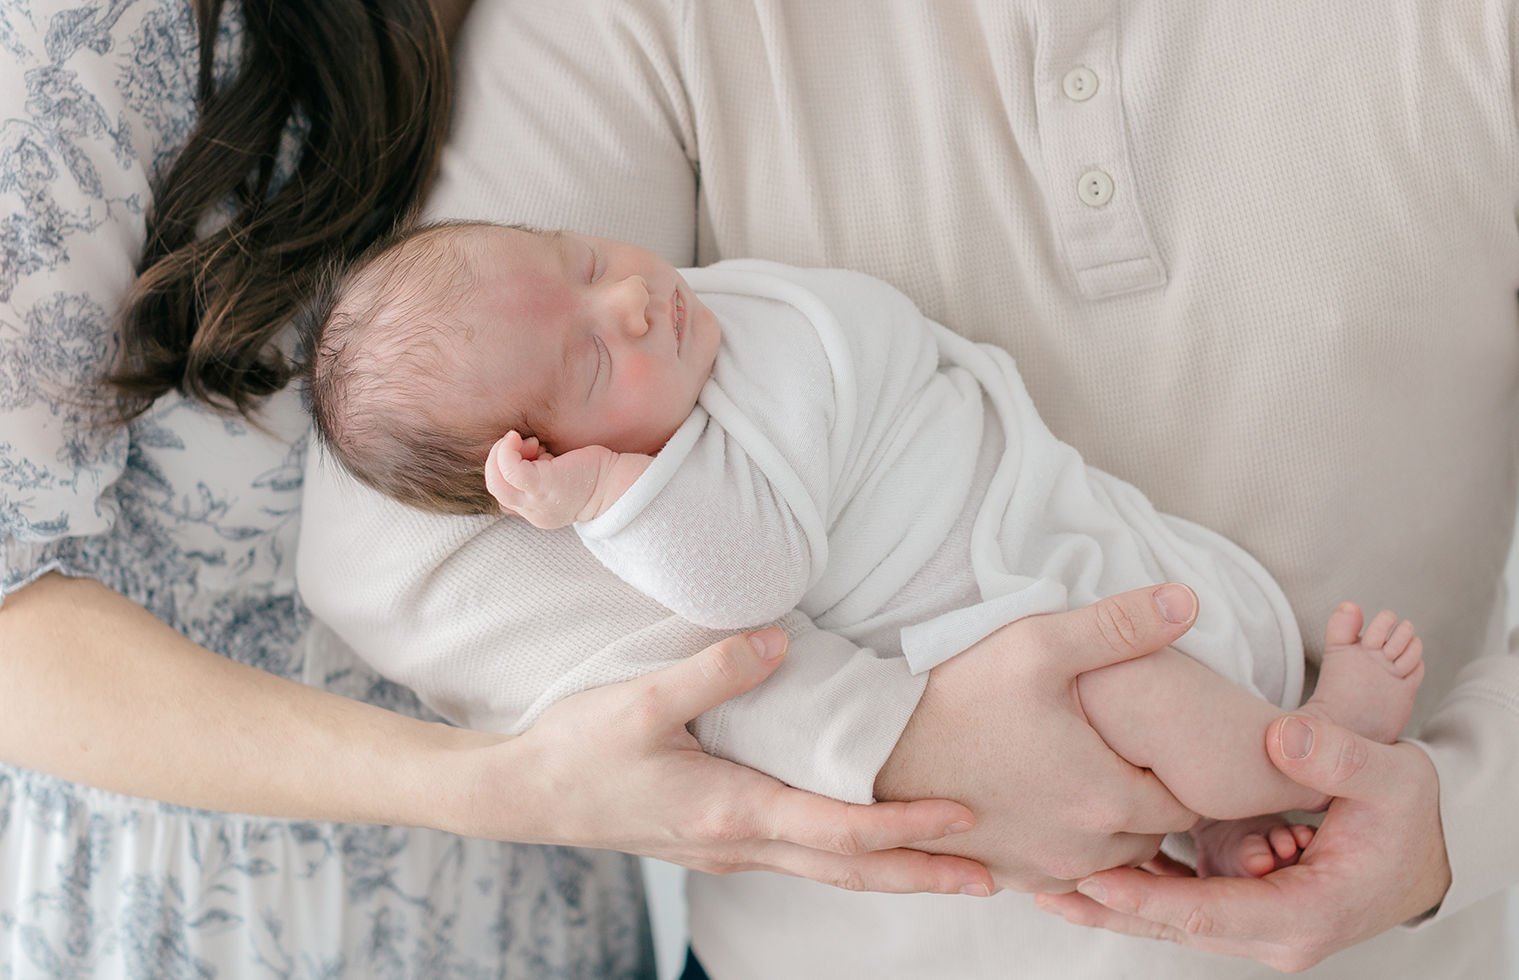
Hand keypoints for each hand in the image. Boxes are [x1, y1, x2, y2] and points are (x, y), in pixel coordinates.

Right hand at [476, 625, 994, 893]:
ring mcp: (731, 850)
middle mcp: (741, 844)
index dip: (905, 826)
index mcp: (732, 811)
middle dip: (925, 873)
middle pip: (851, 869)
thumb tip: (781, 640)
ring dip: (895, 870)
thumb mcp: (640, 702)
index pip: (839, 830)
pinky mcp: (719, 841)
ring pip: (830, 870)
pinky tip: (872, 844)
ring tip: (955, 867)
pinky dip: (853, 857)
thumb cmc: (577, 748)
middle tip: (997, 877)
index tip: (964, 818)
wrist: (522, 795)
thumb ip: (714, 669)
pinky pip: (804, 858)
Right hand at [484, 431, 608, 527]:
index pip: (503, 494)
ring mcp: (535, 502)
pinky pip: (509, 469)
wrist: (616, 484)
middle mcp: (533, 512)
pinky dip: (507, 450)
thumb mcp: (557, 477)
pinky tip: (520, 439)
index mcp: (537, 512)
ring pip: (496, 481)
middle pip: (495, 488)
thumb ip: (537, 472)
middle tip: (521, 443)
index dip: (506, 468)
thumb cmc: (592, 474)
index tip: (530, 453)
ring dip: (503, 454)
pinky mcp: (541, 486)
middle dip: (499, 459)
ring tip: (529, 443)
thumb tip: (520, 449)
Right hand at [873, 585, 1204, 891]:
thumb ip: (1120, 624)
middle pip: (1153, 839)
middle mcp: (1080, 852)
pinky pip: (1065, 875)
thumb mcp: (1040, 644)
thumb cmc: (960, 693)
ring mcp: (1040, 871)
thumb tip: (1188, 600)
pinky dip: (1069, 844)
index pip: (1186, 805)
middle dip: (1150, 800)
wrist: (877, 745)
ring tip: (1089, 771)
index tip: (1156, 738)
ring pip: (1112, 862)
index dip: (1179, 770)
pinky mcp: (1005, 877)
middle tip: (1126, 751)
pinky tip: (1049, 797)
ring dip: (1112, 828)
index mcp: (1102, 799)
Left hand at [1037, 713, 1451, 971]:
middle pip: (1181, 926)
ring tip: (1049, 884)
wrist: (1436, 844)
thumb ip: (1336, 755)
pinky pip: (1192, 906)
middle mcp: (1280, 935)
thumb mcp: (1390, 775)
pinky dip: (1147, 893)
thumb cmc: (1413, 811)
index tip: (1093, 877)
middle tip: (1044, 887)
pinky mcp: (1256, 911)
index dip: (1149, 897)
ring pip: (1179, 922)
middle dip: (1113, 909)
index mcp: (1307, 913)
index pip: (1212, 911)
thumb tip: (1279, 736)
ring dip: (1120, 904)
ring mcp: (1266, 929)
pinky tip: (1098, 872)